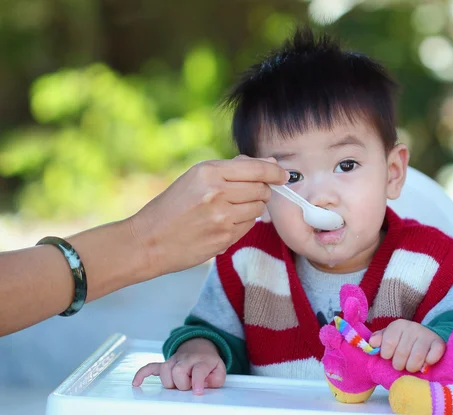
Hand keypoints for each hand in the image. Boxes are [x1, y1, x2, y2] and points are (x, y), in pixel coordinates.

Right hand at [129, 155, 287, 276]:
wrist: (148, 241)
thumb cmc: (171, 207)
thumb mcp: (195, 178)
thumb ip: (233, 169)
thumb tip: (271, 162)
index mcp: (208, 171)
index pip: (257, 168)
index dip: (275, 171)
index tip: (283, 174)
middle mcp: (217, 192)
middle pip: (261, 189)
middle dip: (261, 191)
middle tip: (245, 195)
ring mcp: (222, 217)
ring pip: (258, 209)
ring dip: (252, 208)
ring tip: (229, 210)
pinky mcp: (225, 237)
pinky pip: (249, 226)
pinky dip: (243, 224)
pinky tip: (224, 224)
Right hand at [132, 339, 225, 394]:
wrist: (200, 347)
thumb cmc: (208, 362)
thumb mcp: (219, 370)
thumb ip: (216, 380)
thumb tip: (204, 386)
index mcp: (201, 361)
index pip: (199, 370)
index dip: (198, 382)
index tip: (197, 391)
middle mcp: (186, 359)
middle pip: (178, 372)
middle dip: (182, 384)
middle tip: (188, 387)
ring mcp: (174, 360)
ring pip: (165, 371)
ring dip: (169, 382)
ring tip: (177, 385)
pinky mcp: (165, 363)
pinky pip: (151, 367)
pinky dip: (142, 374)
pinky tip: (137, 383)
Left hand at [369, 320, 444, 372]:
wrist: (425, 337)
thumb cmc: (402, 340)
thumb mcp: (388, 337)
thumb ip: (378, 339)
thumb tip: (372, 343)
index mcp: (398, 325)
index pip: (388, 344)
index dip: (387, 355)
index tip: (389, 356)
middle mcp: (413, 327)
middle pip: (401, 354)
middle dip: (399, 364)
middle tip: (401, 364)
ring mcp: (426, 335)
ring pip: (416, 358)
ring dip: (412, 367)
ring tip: (411, 367)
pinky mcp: (439, 343)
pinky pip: (433, 356)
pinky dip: (428, 363)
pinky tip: (425, 363)